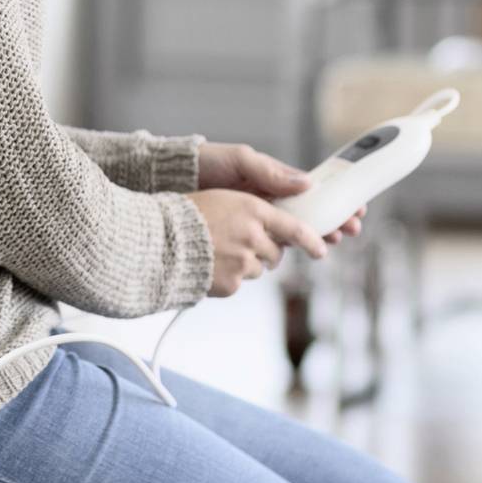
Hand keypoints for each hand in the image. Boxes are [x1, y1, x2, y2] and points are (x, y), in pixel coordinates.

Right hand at [190, 189, 334, 298]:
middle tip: (242, 243)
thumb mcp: (225, 198)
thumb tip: (278, 230)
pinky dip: (230, 276)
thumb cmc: (188, 214)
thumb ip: (255, 212)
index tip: (320, 250)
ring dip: (246, 263)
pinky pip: (240, 282)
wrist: (160, 240)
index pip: (296, 229)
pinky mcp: (232, 283)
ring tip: (219, 251)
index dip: (312, 241)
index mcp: (253, 210)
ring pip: (259, 268)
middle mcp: (253, 237)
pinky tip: (211, 264)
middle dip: (265, 251)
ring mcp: (243, 262)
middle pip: (276, 252)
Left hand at [196, 140, 367, 249]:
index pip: (312, 190)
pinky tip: (298, 251)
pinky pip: (271, 240)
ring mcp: (258, 215)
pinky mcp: (245, 231)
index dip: (335, 199)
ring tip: (333, 242)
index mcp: (274, 177)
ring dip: (316, 235)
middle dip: (333, 220)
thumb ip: (270, 172)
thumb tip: (306, 182)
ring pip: (294, 228)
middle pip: (309, 212)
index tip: (354, 208)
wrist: (174, 179)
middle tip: (351, 231)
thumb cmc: (207, 162)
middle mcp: (270, 197)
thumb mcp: (240, 160)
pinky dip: (287, 245)